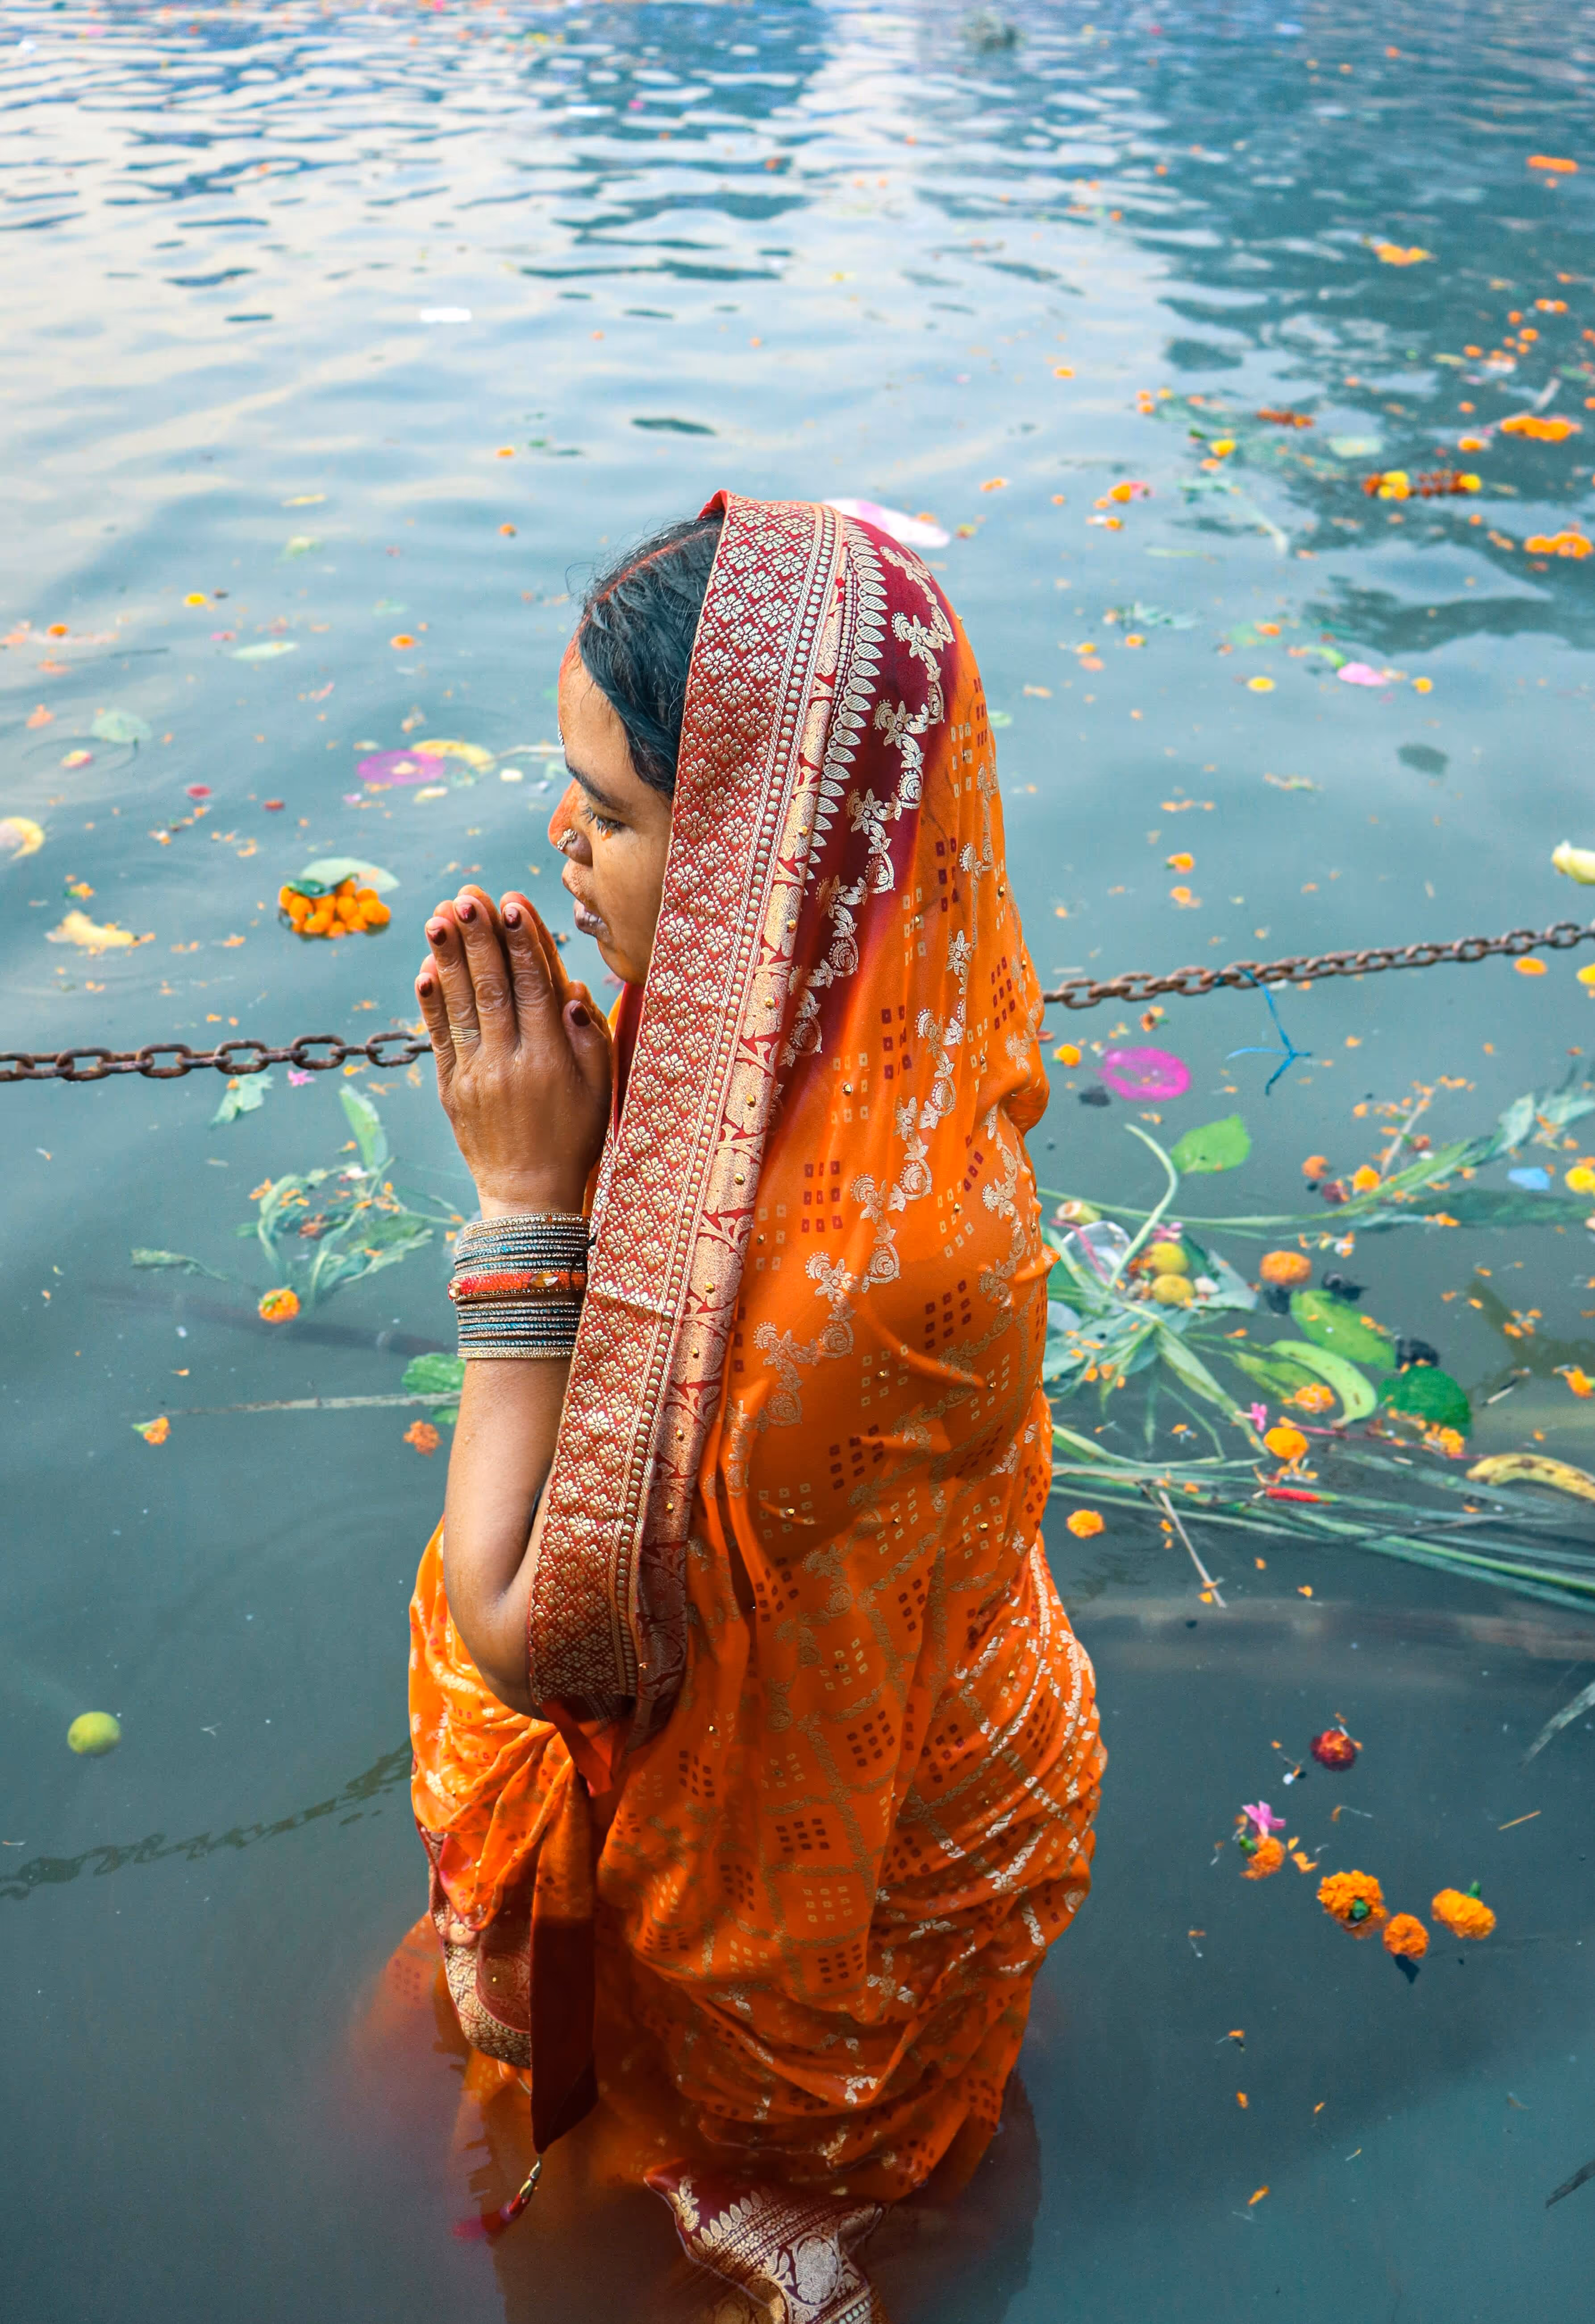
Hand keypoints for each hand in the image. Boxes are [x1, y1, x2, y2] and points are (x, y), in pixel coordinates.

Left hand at [415, 886, 611, 1214]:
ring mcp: (475, 1075)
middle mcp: (510, 1062)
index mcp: (552, 1058)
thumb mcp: (600, 1089)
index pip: (535, 987)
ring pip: (461, 1005)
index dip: (524, 941)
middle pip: (493, 986)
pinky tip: (426, 968)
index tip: (513, 901)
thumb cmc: (574, 1136)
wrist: (529, 1196)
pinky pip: (438, 1038)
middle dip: (480, 936)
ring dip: (449, 957)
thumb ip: (591, 1039)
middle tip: (468, 894)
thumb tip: (572, 990)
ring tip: (440, 914)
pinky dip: (431, 1002)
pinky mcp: (450, 1088)